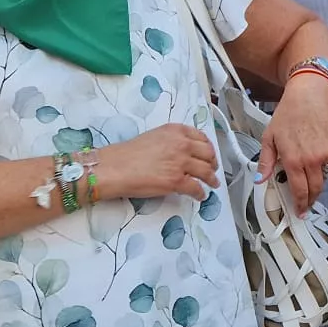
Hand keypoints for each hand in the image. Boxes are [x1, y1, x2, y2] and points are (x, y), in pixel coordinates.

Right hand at [98, 124, 219, 202]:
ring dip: (212, 179)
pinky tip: (200, 196)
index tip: (209, 154)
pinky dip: (201, 193)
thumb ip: (171, 141)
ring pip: (206, 171)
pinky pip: (196, 188)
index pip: (201, 138)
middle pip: (208, 154)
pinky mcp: (177, 180)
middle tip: (213, 169)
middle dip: (213, 162)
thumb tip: (182, 153)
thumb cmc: (127, 154)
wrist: (114, 168)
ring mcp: (181, 162)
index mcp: (175, 131)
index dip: (208, 148)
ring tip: (213, 183)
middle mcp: (182, 144)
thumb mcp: (153, 137)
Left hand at [260, 75, 327, 213]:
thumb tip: (260, 180)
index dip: (300, 204)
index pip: (299, 190)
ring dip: (316, 181)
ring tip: (309, 178)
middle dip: (311, 200)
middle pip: (315, 189)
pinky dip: (323, 163)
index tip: (300, 212)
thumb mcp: (270, 137)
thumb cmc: (287, 115)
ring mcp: (326, 154)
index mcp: (293, 160)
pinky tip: (316, 152)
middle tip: (307, 205)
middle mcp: (311, 160)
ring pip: (323, 176)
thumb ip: (266, 161)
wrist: (311, 96)